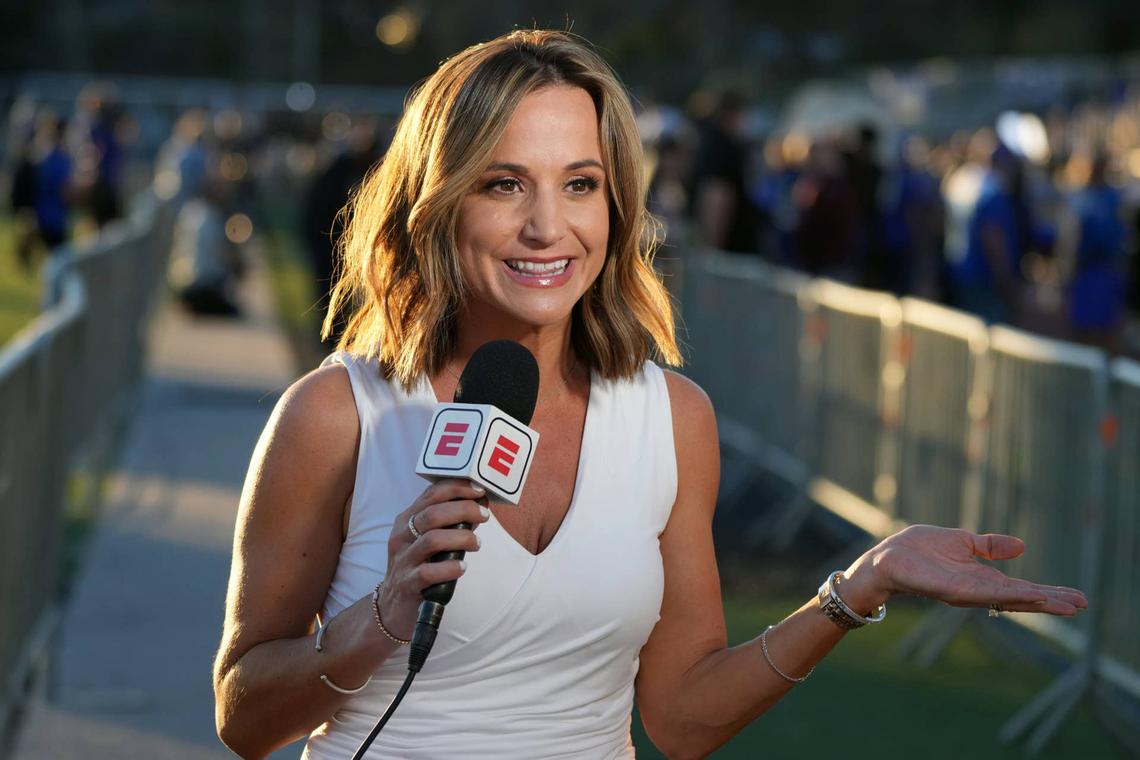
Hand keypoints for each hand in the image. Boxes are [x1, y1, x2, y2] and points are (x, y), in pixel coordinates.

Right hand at [377, 479, 489, 638]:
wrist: (393, 605)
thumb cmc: (418, 566)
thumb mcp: (425, 539)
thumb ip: (446, 523)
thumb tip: (478, 507)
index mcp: (406, 520)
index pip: (431, 495)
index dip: (457, 488)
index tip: (479, 491)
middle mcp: (401, 536)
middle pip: (433, 514)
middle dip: (464, 510)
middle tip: (483, 516)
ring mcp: (403, 560)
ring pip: (432, 540)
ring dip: (461, 538)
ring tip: (476, 543)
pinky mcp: (407, 584)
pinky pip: (429, 572)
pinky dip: (449, 568)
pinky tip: (462, 567)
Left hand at [842, 525, 1088, 616]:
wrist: (885, 558)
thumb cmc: (917, 550)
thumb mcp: (961, 542)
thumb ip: (989, 546)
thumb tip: (1022, 546)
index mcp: (980, 577)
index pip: (1020, 587)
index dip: (1047, 592)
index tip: (1075, 596)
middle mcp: (978, 589)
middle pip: (1022, 598)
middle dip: (1051, 601)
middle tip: (1082, 604)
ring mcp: (968, 592)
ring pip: (1011, 599)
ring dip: (1039, 602)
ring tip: (1068, 605)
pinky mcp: (955, 590)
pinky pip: (988, 594)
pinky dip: (1012, 596)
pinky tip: (1033, 596)